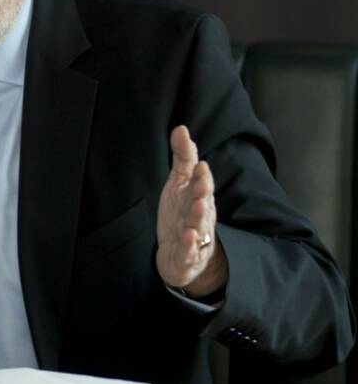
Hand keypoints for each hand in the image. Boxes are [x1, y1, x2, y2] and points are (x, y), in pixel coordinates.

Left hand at [155, 125, 227, 296]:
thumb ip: (182, 158)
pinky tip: (187, 236)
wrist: (181, 254)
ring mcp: (196, 236)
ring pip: (199, 225)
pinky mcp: (187, 254)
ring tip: (198, 205)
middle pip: (203, 202)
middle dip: (203, 192)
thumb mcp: (179, 183)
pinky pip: (189, 249)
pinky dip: (189, 243)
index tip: (199, 164)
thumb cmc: (182, 213)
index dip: (201, 175)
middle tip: (201, 181)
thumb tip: (181, 128)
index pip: (202, 184)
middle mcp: (200, 215)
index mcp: (199, 197)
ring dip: (199, 216)